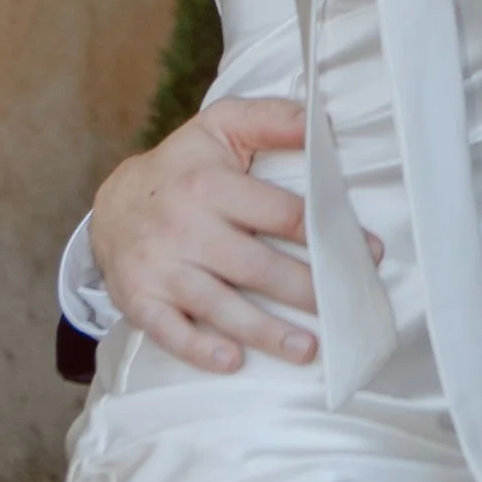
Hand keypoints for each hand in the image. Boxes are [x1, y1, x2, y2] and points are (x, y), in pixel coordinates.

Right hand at [90, 96, 377, 374]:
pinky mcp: (140, 299)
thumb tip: (319, 122)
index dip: (327, 234)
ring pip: (219, 304)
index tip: (367, 254)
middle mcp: (184, 227)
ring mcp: (160, 267)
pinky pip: (170, 330)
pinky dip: (199, 349)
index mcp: (209, 184)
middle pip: (256, 267)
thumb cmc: (183, 167)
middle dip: (304, 290)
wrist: (113, 204)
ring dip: (264, 331)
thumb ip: (271, 120)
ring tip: (306, 348)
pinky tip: (232, 361)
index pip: (279, 213)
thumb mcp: (221, 127)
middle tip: (345, 309)